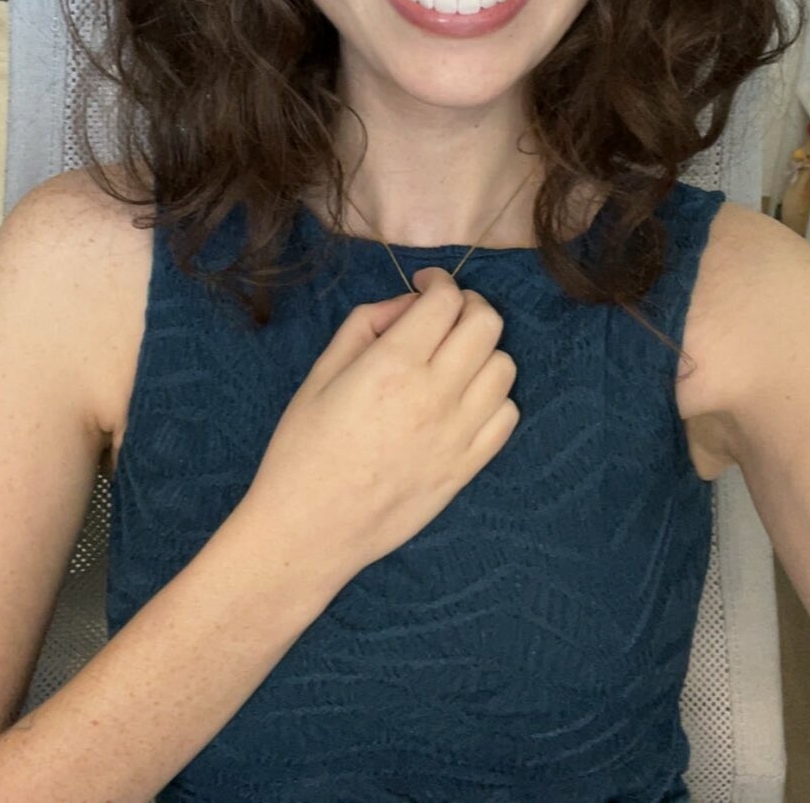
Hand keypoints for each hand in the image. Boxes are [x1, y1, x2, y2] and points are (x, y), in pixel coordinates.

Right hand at [239, 266, 519, 583]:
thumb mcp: (321, 373)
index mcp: (393, 365)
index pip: (446, 300)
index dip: (438, 282)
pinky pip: (507, 416)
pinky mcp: (467, 467)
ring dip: (483, 350)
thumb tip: (407, 304)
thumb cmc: (303, 449)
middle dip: (468, 305)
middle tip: (443, 314)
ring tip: (454, 358)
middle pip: (487, 324)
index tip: (425, 285)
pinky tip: (465, 399)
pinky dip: (494, 397)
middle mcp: (435, 394)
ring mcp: (458, 434)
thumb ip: (367, 324)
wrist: (310, 528)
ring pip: (504, 366)